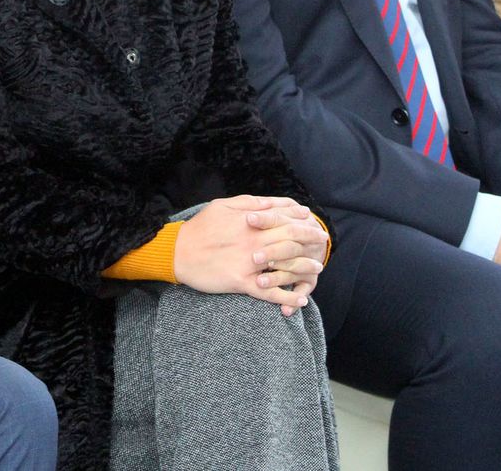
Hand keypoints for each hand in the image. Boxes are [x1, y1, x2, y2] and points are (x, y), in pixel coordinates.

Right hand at [173, 196, 324, 314]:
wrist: (177, 252)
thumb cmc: (200, 227)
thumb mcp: (223, 205)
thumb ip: (250, 204)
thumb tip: (273, 202)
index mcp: (249, 220)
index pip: (283, 217)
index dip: (301, 219)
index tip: (313, 221)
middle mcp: (253, 240)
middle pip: (290, 239)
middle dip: (310, 239)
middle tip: (323, 242)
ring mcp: (248, 263)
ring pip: (285, 265)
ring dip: (305, 268)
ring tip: (317, 269)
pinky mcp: (241, 282)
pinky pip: (270, 293)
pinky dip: (287, 296)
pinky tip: (300, 299)